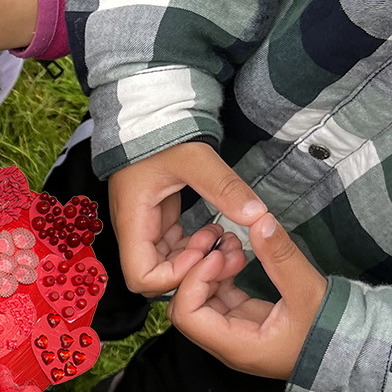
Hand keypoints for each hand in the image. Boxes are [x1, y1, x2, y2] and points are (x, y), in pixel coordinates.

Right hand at [107, 142, 258, 296]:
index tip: (204, 253)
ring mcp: (145, 227)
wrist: (149, 114)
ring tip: (226, 240)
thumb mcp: (196, 158)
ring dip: (197, 260)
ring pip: (167, 264)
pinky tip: (215, 231)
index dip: (174, 276)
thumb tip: (257, 216)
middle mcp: (135, 231)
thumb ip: (225, 188)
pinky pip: (174, 248)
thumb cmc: (162, 133)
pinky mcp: (157, 221)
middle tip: (223, 251)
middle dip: (192, 271)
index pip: (142, 277)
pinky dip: (196, 248)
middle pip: (154, 277)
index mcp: (134, 221)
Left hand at [169, 203, 327, 378]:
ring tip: (234, 244)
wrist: (353, 349)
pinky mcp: (243, 320)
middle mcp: (228, 343)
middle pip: (188, 306)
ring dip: (211, 270)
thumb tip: (260, 221)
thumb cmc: (333, 331)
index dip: (193, 281)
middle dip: (198, 272)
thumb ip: (281, 257)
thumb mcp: (308, 291)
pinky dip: (223, 274)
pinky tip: (240, 254)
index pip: (187, 316)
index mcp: (236, 346)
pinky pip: (219, 295)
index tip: (217, 256)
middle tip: (222, 244)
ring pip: (203, 298)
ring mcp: (234, 332)